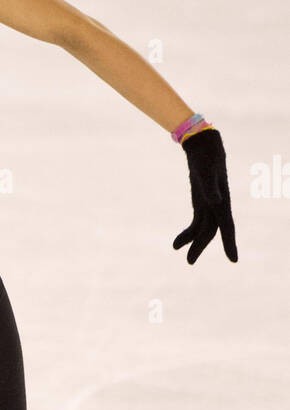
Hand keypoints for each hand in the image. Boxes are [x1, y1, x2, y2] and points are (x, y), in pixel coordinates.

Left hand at [172, 128, 237, 263]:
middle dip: (200, 247)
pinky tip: (177, 244)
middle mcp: (217, 206)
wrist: (203, 147)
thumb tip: (216, 202)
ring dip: (193, 243)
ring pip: (202, 230)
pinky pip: (196, 223)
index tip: (233, 260)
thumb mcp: (207, 172)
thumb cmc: (206, 158)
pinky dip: (188, 234)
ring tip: (182, 256)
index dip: (229, 243)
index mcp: (222, 201)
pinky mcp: (201, 203)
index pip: (227, 226)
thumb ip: (211, 188)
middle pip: (210, 231)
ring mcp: (209, 205)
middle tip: (189, 262)